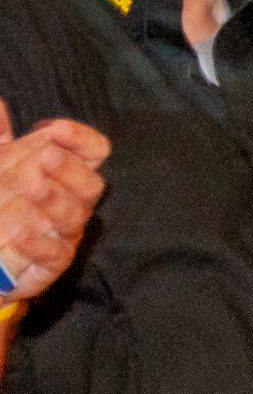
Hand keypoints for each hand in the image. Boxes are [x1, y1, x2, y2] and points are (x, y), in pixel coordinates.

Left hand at [0, 101, 110, 303]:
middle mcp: (73, 202)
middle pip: (91, 184)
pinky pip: (54, 253)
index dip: (81, 139)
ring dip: (55, 199)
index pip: (94, 152)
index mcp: (66, 175)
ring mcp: (64, 234)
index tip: (55, 128)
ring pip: (75, 216)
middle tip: (45, 156)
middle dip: (70, 169)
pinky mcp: (51, 264)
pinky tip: (17, 231)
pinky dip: (38, 242)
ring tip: (31, 187)